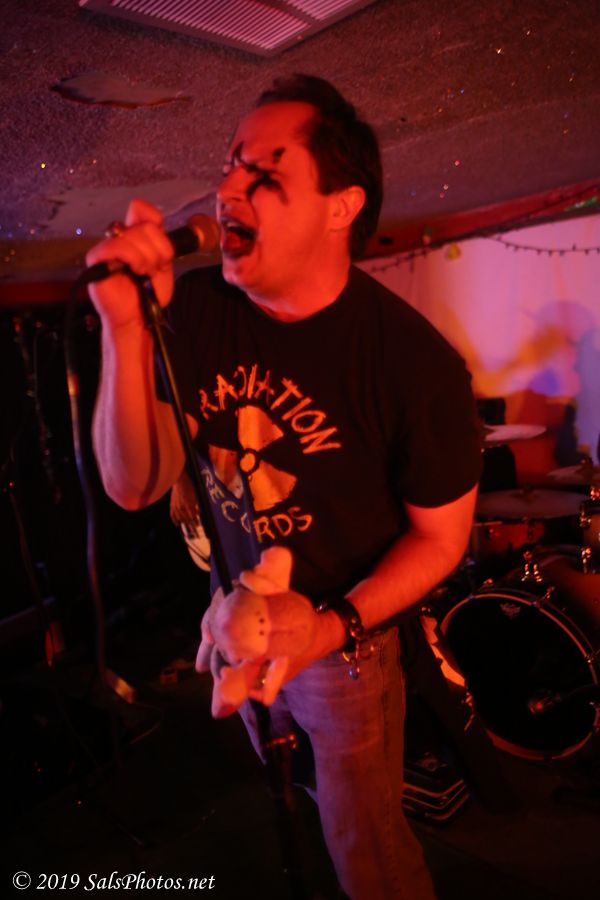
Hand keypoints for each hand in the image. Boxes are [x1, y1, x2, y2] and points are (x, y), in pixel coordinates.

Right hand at [86, 198, 174, 331]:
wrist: (137, 317)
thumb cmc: (148, 294)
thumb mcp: (164, 267)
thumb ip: (162, 244)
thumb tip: (157, 224)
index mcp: (137, 236)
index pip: (143, 210)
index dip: (158, 228)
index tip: (163, 253)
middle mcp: (121, 238)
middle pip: (145, 226)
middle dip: (157, 252)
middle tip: (152, 269)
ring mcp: (108, 247)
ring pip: (133, 236)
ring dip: (145, 259)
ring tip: (142, 273)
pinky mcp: (96, 258)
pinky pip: (114, 246)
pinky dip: (130, 258)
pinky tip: (132, 271)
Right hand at [170, 470, 199, 532]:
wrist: (179, 480)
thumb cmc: (189, 486)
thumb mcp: (195, 495)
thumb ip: (196, 505)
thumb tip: (198, 513)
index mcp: (188, 505)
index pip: (193, 517)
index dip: (196, 523)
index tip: (199, 527)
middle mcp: (182, 508)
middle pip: (187, 520)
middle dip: (191, 527)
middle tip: (195, 534)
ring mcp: (176, 507)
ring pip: (180, 519)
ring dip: (184, 525)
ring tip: (188, 531)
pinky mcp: (172, 505)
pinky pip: (172, 515)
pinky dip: (175, 520)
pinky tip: (177, 524)